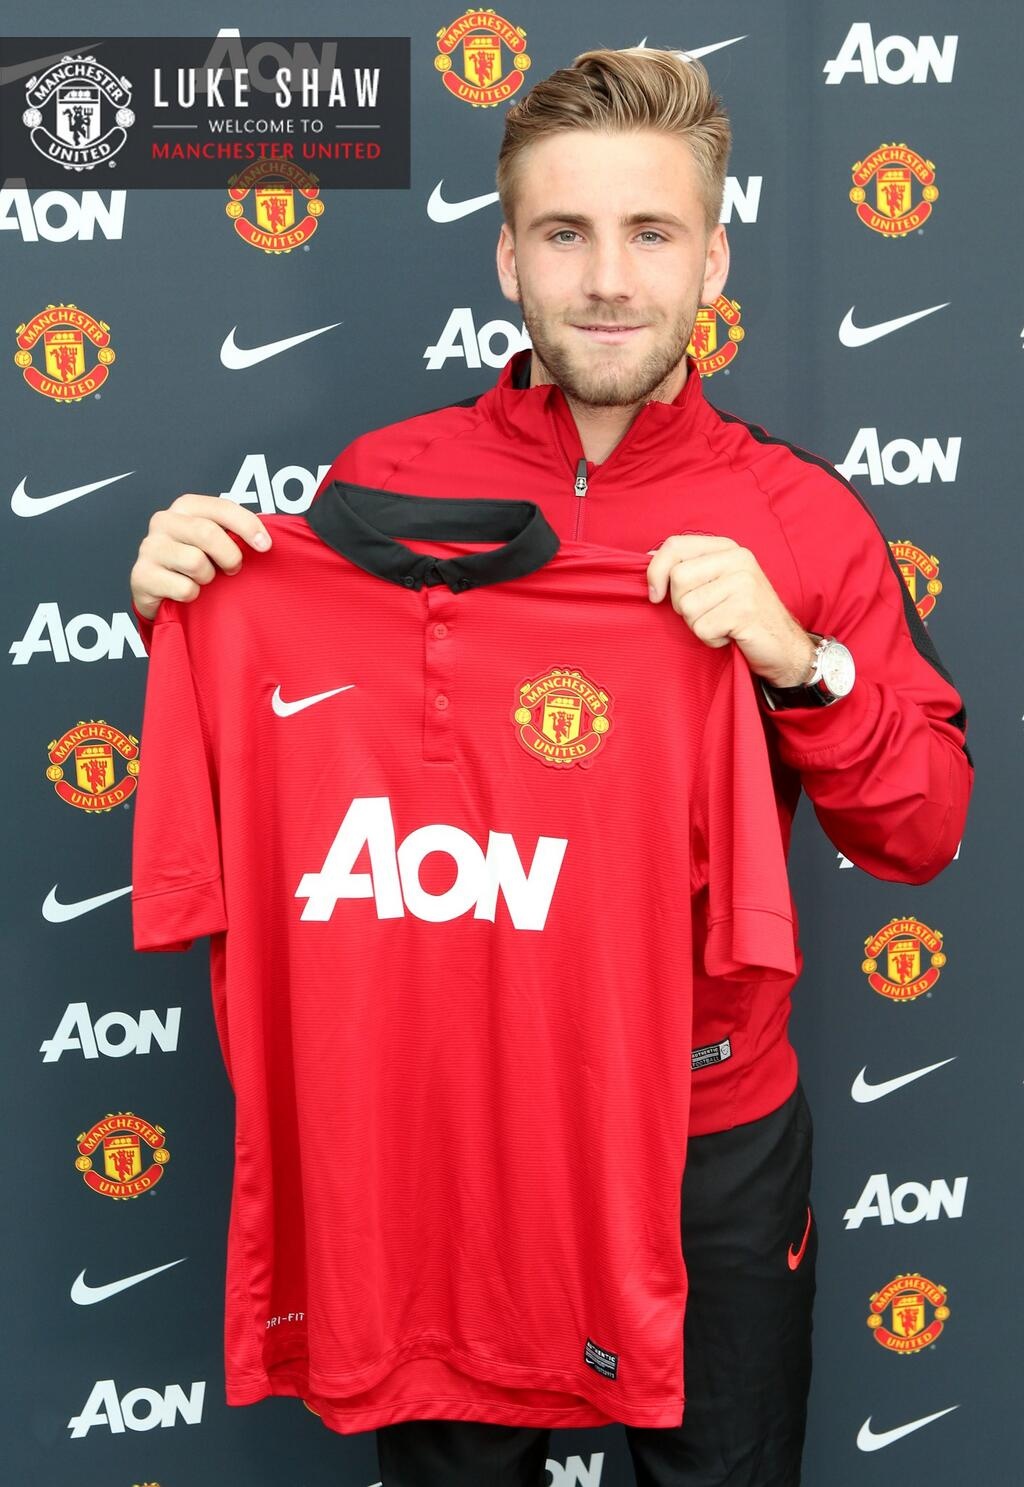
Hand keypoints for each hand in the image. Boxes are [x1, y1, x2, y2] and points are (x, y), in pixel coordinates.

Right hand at [130, 494, 270, 620]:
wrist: (158, 591)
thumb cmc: (194, 562)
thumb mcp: (214, 542)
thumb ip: (234, 533)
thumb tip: (265, 540)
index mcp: (186, 506)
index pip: (222, 507)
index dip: (247, 526)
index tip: (265, 545)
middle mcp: (164, 521)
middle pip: (207, 533)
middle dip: (229, 555)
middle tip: (233, 569)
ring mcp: (150, 547)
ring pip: (195, 562)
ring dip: (208, 577)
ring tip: (203, 579)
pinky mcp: (142, 575)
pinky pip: (184, 588)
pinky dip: (193, 595)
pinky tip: (187, 592)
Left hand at [646, 534, 815, 688]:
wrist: (785, 647)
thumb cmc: (743, 617)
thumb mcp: (717, 583)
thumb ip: (689, 568)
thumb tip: (648, 560)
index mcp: (727, 548)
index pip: (674, 545)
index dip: (655, 571)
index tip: (655, 595)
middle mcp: (738, 559)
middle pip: (677, 579)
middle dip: (682, 605)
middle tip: (709, 613)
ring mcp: (744, 583)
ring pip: (687, 607)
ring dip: (698, 625)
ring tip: (723, 624)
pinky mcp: (745, 610)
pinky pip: (702, 628)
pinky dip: (711, 640)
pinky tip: (731, 636)